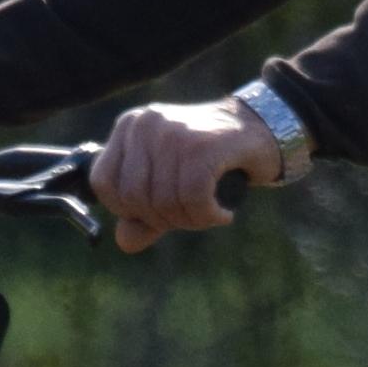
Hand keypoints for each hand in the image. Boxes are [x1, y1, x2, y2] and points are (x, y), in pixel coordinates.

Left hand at [92, 95, 287, 250]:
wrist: (264, 129)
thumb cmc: (214, 158)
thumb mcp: (171, 185)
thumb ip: (144, 216)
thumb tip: (124, 242)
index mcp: (130, 127)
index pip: (103, 183)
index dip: (128, 210)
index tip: (159, 212)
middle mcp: (146, 124)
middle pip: (133, 198)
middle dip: (164, 219)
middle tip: (193, 215)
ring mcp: (173, 132)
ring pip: (163, 202)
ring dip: (191, 220)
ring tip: (211, 212)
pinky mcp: (202, 145)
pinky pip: (192, 198)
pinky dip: (208, 216)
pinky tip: (222, 213)